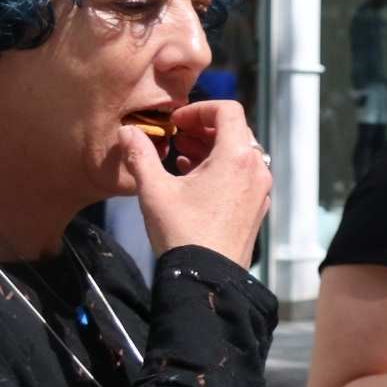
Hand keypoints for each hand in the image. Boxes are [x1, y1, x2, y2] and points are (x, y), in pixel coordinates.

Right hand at [118, 100, 270, 267]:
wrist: (207, 278)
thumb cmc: (182, 232)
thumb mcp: (154, 190)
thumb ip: (140, 155)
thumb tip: (127, 131)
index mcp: (236, 156)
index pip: (228, 110)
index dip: (199, 109)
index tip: (176, 122)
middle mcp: (256, 169)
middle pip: (235, 130)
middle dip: (204, 128)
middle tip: (177, 135)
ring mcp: (260, 189)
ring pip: (239, 153)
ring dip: (211, 148)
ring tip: (181, 155)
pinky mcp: (257, 208)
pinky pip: (243, 175)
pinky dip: (221, 168)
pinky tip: (194, 179)